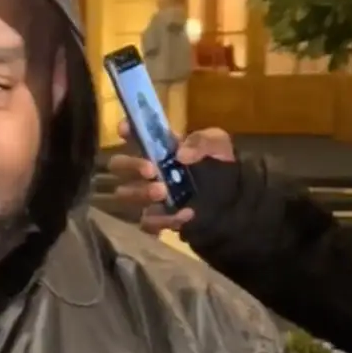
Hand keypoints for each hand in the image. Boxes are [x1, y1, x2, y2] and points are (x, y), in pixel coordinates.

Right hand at [107, 121, 234, 234]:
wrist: (233, 203)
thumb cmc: (220, 167)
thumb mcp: (218, 145)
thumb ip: (203, 142)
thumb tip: (181, 155)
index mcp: (160, 147)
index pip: (134, 134)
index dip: (126, 130)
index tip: (125, 129)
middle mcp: (148, 170)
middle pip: (118, 165)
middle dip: (130, 166)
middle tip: (151, 171)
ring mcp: (149, 196)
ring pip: (125, 194)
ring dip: (141, 193)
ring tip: (163, 192)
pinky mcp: (157, 220)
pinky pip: (147, 222)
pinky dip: (163, 219)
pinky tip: (185, 214)